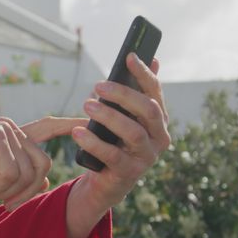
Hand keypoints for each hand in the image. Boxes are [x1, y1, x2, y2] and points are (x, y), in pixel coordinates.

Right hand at [0, 116, 81, 208]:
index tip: (87, 122)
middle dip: (26, 190)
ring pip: (30, 171)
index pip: (47, 127)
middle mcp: (11, 128)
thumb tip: (44, 184)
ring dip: (9, 189)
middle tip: (6, 202)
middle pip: (43, 165)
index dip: (69, 125)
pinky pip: (13, 172)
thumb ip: (19, 179)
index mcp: (12, 135)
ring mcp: (5, 130)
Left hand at [68, 55, 169, 237]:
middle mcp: (159, 138)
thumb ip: (134, 92)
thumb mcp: (123, 117)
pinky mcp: (129, 173)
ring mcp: (146, 157)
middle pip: (147, 110)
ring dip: (108, 116)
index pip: (155, 92)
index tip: (128, 56)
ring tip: (87, 105)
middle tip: (98, 86)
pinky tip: (78, 132)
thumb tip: (153, 60)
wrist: (106, 181)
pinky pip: (112, 155)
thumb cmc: (114, 142)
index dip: (143, 73)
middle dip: (123, 94)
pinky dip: (93, 142)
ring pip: (132, 132)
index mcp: (159, 120)